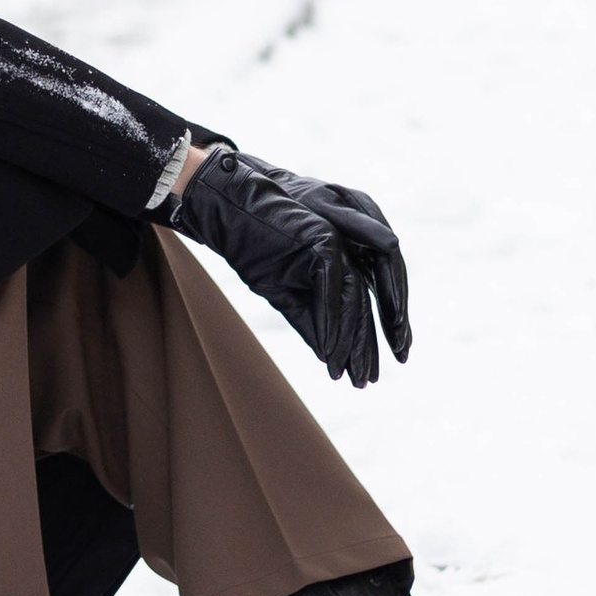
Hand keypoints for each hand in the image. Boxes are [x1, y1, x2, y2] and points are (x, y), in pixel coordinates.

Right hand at [162, 143, 410, 385]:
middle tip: (366, 382)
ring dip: (352, 339)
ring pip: (354, 299)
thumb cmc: (256, 249)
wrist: (230, 213)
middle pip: (364, 305)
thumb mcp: (285, 294)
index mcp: (342, 262)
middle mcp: (347, 251)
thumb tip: (327, 356)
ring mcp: (338, 243)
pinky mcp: (324, 239)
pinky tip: (329, 350)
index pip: (360, 306)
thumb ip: (310, 320)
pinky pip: (333, 287)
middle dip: (366, 346)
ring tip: (348, 372)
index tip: (361, 378)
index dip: (363, 342)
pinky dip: (332, 320)